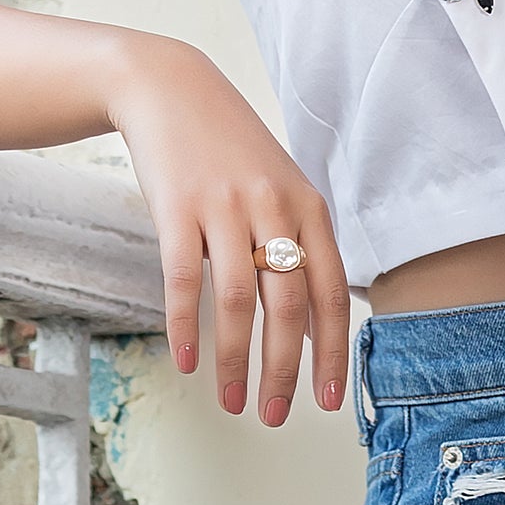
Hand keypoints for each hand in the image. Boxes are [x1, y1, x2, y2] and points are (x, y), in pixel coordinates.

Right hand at [103, 32, 348, 425]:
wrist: (172, 89)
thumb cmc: (231, 149)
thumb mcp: (281, 187)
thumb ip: (300, 244)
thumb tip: (312, 322)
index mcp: (308, 206)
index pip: (331, 291)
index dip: (332, 349)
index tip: (331, 398)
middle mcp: (274, 206)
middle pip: (289, 303)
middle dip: (285, 369)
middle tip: (275, 415)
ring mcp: (226, 206)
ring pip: (239, 300)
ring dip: (237, 361)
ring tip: (232, 403)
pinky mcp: (178, 207)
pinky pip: (184, 280)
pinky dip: (187, 328)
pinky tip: (189, 363)